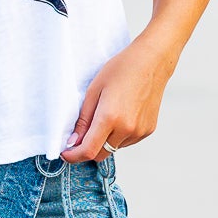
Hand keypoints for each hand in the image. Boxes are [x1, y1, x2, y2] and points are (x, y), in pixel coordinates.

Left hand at [61, 36, 174, 162]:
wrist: (152, 61)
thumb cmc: (121, 69)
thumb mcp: (94, 90)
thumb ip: (83, 120)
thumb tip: (73, 142)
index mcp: (110, 118)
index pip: (88, 151)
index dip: (73, 156)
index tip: (65, 153)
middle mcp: (127, 129)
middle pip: (100, 155)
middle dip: (87, 150)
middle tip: (80, 136)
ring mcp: (139, 132)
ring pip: (113, 148)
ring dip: (104, 141)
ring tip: (106, 115)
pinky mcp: (148, 130)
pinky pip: (126, 142)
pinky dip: (118, 136)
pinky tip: (121, 115)